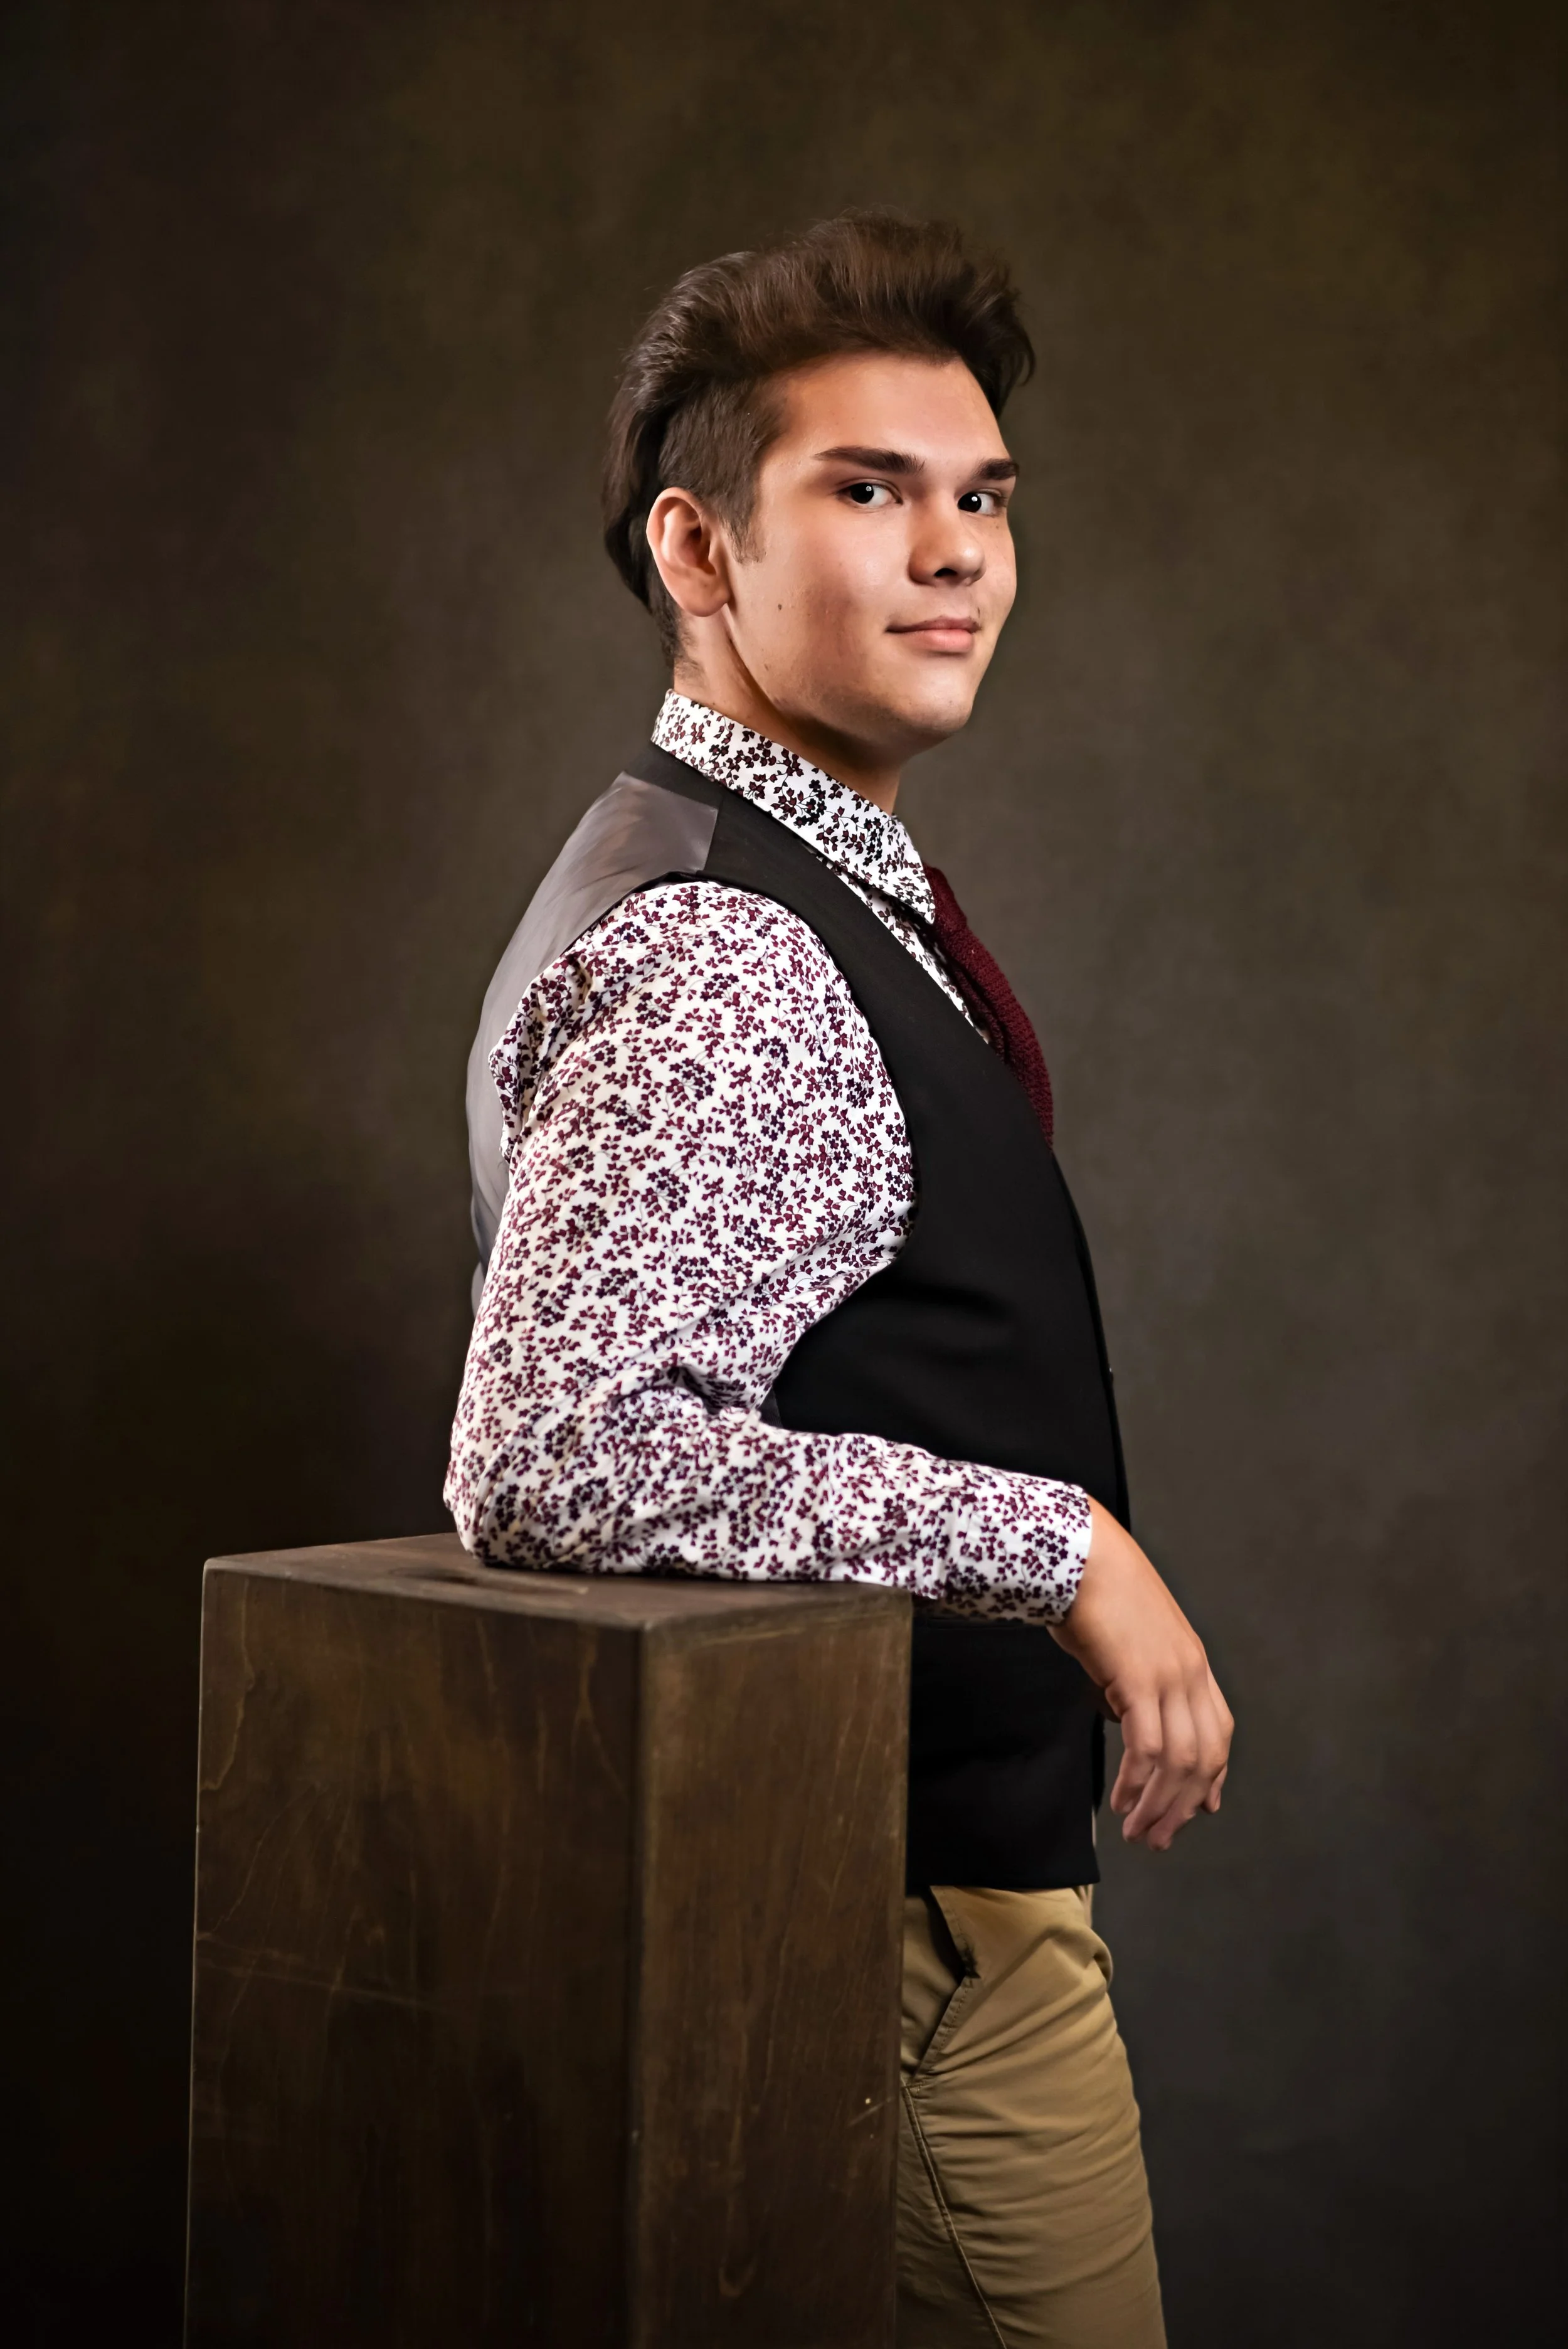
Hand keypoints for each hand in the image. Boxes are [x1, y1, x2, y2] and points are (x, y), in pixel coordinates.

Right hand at [1049, 1500, 1232, 1851]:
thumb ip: (1139, 1681)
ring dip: (1158, 1805)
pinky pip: (1148, 1747)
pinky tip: (1122, 1800)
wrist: (1079, 1554)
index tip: (1200, 1810)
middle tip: (1157, 1838)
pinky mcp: (1139, 1678)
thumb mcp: (1129, 1642)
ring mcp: (1169, 1674)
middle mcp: (1190, 1671)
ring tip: (1137, 1831)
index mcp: (1193, 1662)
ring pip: (1179, 1761)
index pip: (1220, 1732)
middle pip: (1204, 1757)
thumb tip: (1129, 1719)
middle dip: (1183, 1807)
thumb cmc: (1094, 1592)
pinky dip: (1138, 1782)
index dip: (1213, 1777)